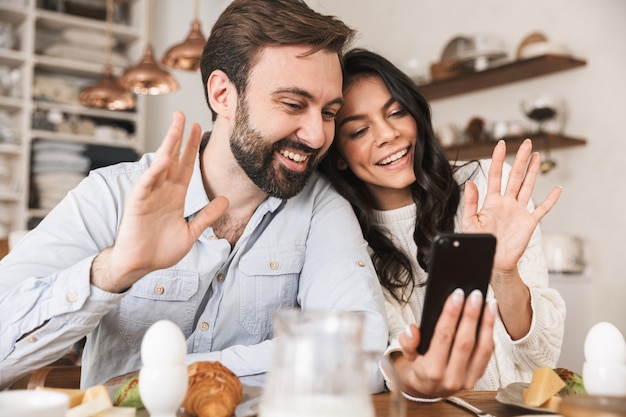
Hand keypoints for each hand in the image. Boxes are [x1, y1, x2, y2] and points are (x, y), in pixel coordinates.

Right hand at [91, 111, 228, 292]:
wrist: (140, 266)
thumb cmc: (161, 250)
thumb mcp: (191, 232)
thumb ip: (207, 216)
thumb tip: (226, 200)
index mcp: (175, 196)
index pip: (185, 166)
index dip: (192, 148)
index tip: (199, 128)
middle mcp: (163, 191)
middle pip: (172, 158)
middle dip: (179, 137)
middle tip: (184, 115)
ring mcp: (150, 195)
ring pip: (160, 165)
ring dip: (167, 145)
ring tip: (175, 126)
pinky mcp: (138, 203)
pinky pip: (147, 184)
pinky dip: (154, 172)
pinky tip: (163, 159)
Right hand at [394, 290, 496, 397]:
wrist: (428, 389)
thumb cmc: (419, 366)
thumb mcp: (407, 354)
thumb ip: (407, 341)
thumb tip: (412, 330)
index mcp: (431, 370)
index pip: (443, 336)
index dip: (451, 314)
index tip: (457, 295)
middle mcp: (450, 377)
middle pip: (465, 341)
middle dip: (471, 315)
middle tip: (476, 295)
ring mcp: (466, 379)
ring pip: (482, 348)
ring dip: (487, 323)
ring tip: (489, 304)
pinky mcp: (477, 378)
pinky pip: (488, 355)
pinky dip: (490, 335)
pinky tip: (490, 319)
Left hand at [461, 139, 561, 275]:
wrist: (493, 262)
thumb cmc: (480, 243)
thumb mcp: (470, 223)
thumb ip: (471, 203)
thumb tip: (470, 184)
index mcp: (491, 202)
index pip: (495, 176)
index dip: (497, 159)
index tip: (500, 145)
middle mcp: (506, 203)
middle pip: (515, 176)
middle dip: (521, 159)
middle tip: (526, 143)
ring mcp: (519, 211)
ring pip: (528, 187)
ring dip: (533, 172)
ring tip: (537, 156)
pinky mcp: (529, 222)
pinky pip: (542, 209)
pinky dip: (550, 200)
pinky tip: (557, 189)